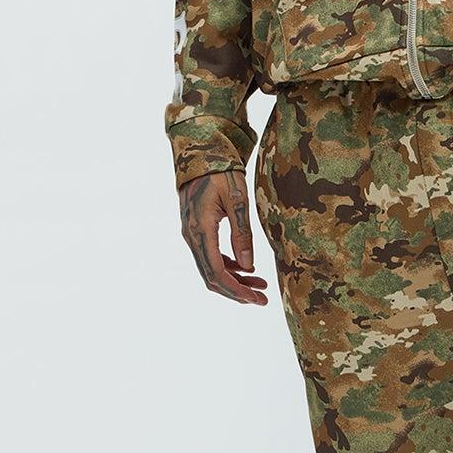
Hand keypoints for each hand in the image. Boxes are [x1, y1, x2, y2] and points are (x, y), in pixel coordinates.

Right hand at [178, 168, 268, 304]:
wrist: (201, 152)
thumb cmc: (221, 171)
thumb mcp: (237, 200)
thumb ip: (242, 233)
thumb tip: (249, 266)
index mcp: (201, 230)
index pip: (217, 272)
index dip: (237, 290)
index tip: (257, 299)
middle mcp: (191, 236)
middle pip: (212, 277)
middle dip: (237, 291)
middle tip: (261, 299)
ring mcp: (191, 234)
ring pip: (210, 269)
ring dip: (234, 280)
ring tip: (259, 285)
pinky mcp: (195, 230)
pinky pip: (209, 257)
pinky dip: (228, 267)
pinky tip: (246, 267)